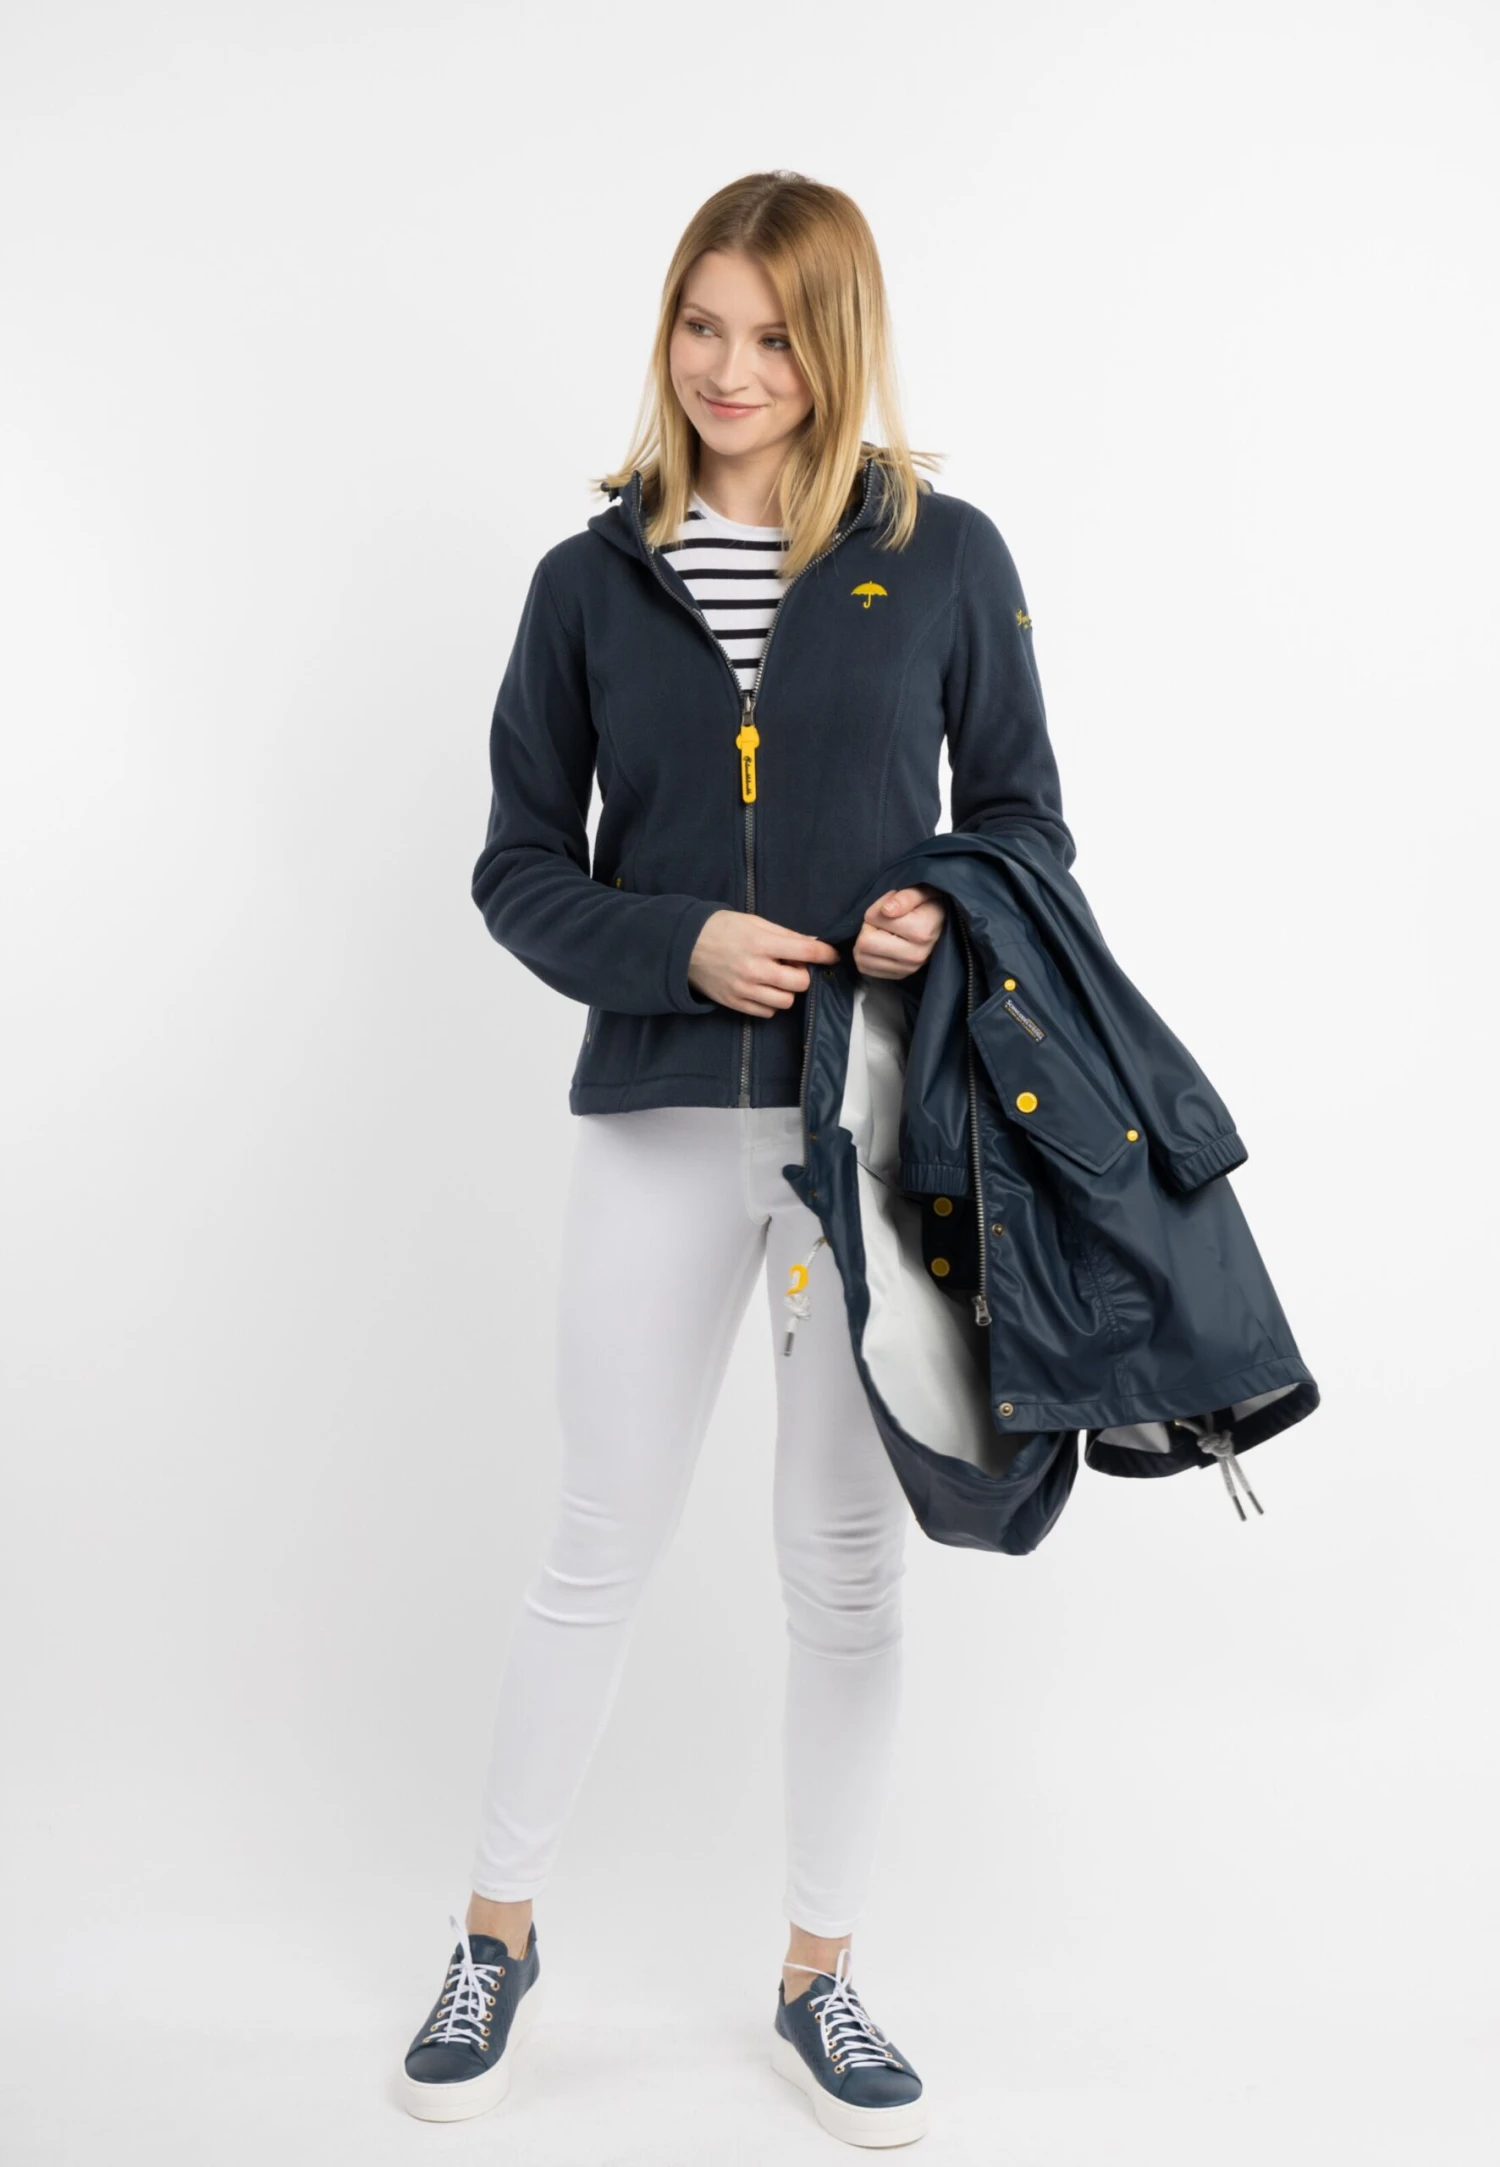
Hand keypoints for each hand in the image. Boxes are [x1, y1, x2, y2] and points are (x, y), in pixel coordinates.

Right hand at [687, 910, 841, 1015]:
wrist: (685, 946)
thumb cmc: (723, 929)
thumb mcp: (755, 922)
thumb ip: (786, 935)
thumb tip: (815, 944)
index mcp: (761, 943)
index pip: (806, 951)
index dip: (825, 954)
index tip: (832, 955)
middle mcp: (755, 969)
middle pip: (800, 982)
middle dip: (803, 974)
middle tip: (793, 965)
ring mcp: (745, 989)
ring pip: (786, 1002)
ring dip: (788, 990)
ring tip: (777, 978)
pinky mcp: (735, 1003)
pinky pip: (767, 1012)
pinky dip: (771, 1003)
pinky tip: (763, 989)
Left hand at [852, 884, 945, 978]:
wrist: (943, 926)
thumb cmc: (929, 904)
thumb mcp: (922, 891)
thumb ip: (905, 897)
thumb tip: (887, 910)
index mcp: (922, 931)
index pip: (873, 920)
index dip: (876, 909)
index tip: (889, 907)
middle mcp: (915, 955)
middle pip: (865, 943)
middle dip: (868, 927)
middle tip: (883, 921)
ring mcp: (907, 969)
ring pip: (862, 958)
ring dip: (867, 942)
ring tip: (883, 933)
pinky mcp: (898, 976)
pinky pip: (865, 968)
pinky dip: (868, 955)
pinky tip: (882, 945)